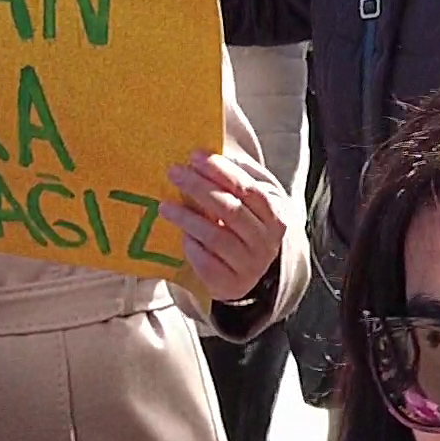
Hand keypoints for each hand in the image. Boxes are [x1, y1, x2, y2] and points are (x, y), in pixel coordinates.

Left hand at [165, 146, 290, 304]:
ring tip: (165, 205)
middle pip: (231, 210)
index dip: (221, 171)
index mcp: (274, 216)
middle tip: (174, 173)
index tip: (195, 156)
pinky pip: (207, 262)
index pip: (248, 189)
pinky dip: (192, 246)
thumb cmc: (241, 230)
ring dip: (188, 218)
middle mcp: (265, 241)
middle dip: (200, 188)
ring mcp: (250, 265)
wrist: (246, 275)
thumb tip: (204, 156)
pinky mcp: (231, 284)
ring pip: (216, 236)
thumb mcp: (246, 206)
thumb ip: (233, 183)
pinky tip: (181, 235)